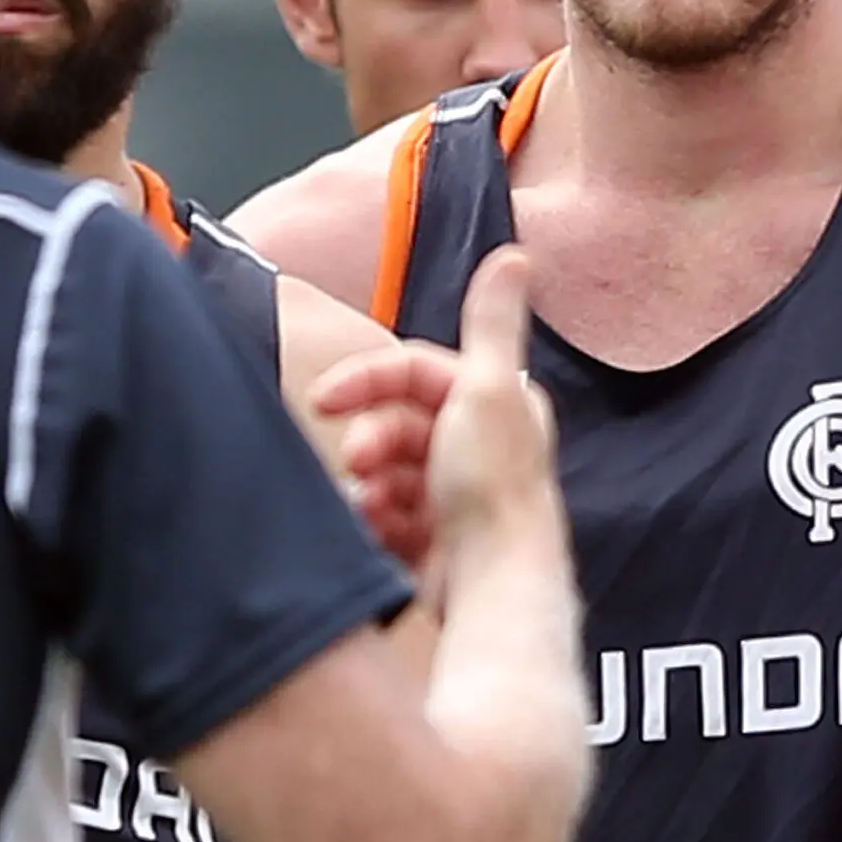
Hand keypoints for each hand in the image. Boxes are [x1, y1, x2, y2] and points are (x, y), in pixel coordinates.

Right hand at [309, 248, 556, 569]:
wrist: (493, 586)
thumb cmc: (495, 493)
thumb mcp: (488, 389)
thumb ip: (492, 322)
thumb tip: (517, 254)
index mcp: (494, 402)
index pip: (410, 373)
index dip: (365, 380)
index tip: (324, 398)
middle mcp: (480, 444)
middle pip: (395, 422)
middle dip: (369, 440)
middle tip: (357, 463)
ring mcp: (456, 493)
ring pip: (387, 470)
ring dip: (369, 483)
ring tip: (370, 503)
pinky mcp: (436, 539)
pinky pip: (385, 513)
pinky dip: (374, 517)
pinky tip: (376, 528)